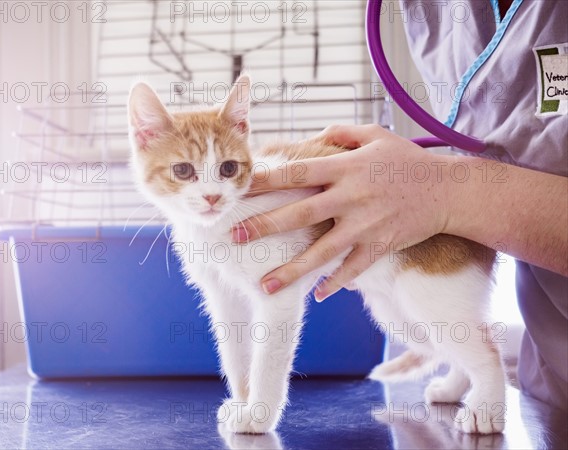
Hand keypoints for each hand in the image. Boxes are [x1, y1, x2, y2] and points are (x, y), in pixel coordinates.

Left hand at [231, 124, 452, 300]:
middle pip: (300, 214)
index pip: (296, 172)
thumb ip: (340, 132)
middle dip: (265, 226)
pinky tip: (316, 295)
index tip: (239, 189)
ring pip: (321, 252)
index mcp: (345, 168)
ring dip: (292, 270)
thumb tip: (311, 135)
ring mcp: (365, 225)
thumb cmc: (408, 161)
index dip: (265, 180)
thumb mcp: (375, 135)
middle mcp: (351, 197)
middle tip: (235, 238)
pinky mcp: (380, 246)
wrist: (448, 190)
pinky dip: (335, 283)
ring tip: (264, 285)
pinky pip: (353, 269)